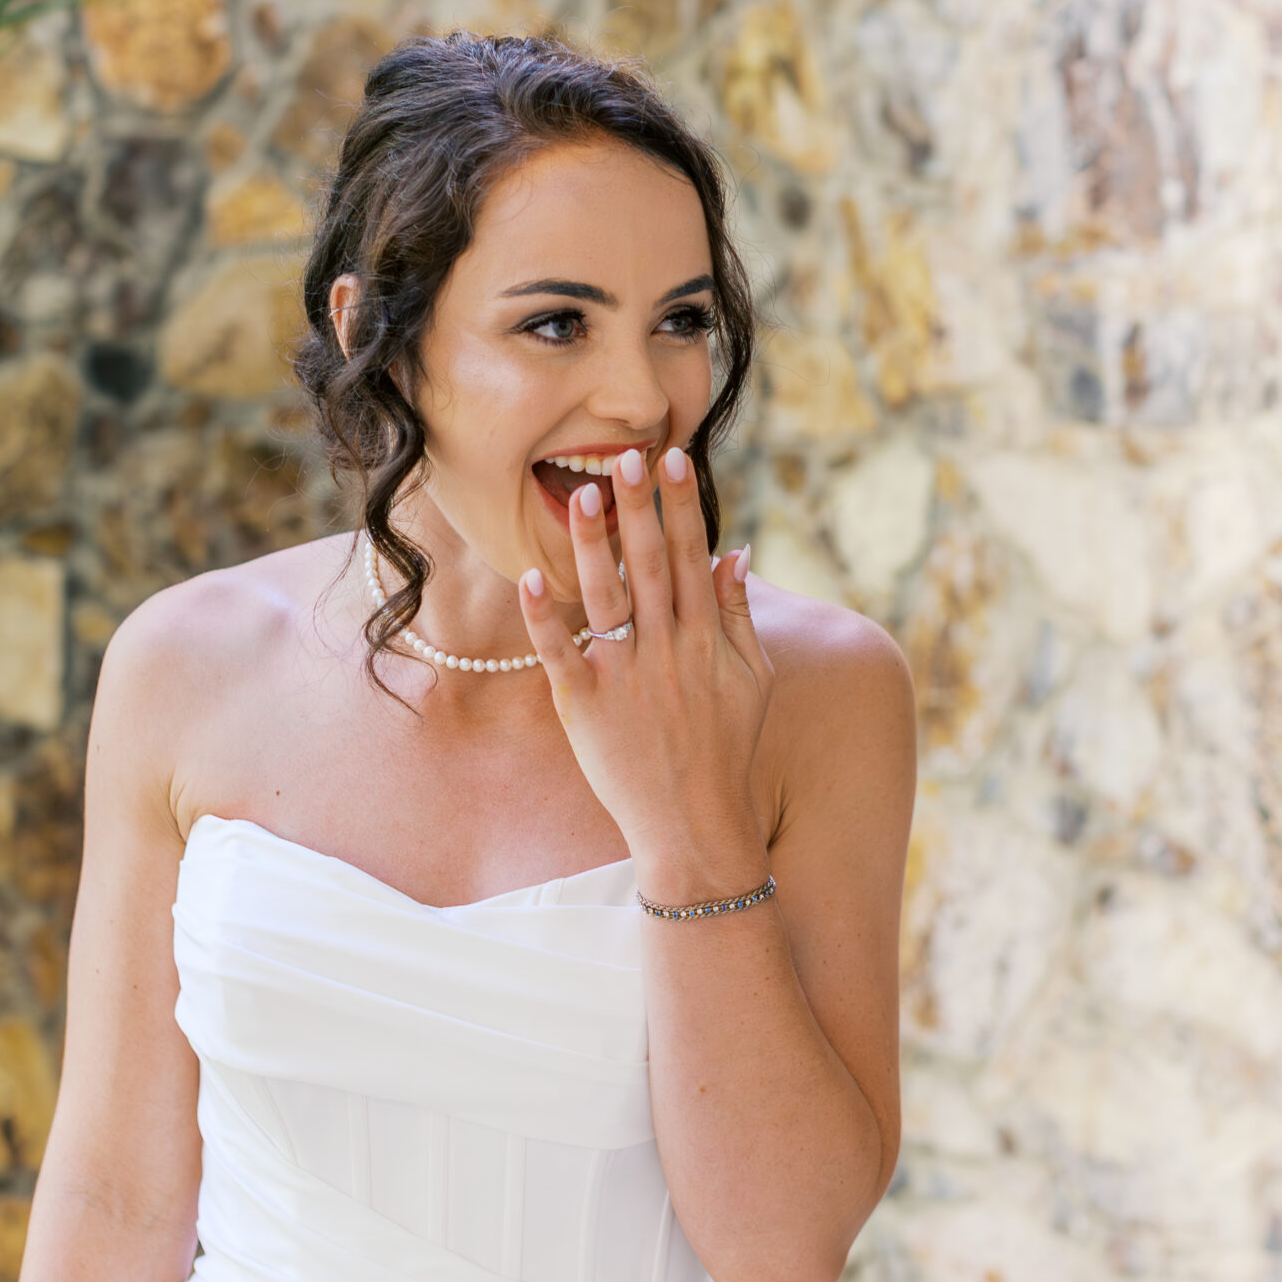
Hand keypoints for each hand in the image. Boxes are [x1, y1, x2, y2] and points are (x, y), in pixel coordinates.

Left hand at [517, 445, 773, 877]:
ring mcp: (624, 677)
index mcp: (705, 639)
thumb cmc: (725, 749)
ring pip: (605, 598)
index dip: (682, 506)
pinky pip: (560, 654)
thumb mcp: (751, 679)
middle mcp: (666, 650)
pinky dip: (545, 617)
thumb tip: (734, 549)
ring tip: (578, 495)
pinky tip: (530, 577)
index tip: (673, 458)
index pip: (693, 557)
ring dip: (592, 546)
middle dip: (638, 508)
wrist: (694, 826)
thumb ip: (738, 613)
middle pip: (650, 566)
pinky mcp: (584, 706)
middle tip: (625, 455)